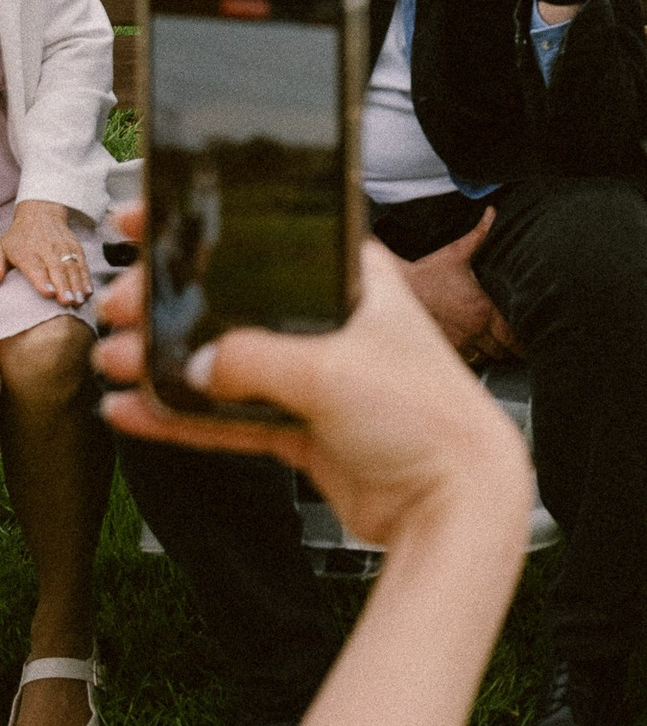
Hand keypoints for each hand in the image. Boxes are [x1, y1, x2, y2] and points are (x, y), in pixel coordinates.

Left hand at [0, 196, 90, 307]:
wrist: (41, 213)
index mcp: (26, 252)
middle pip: (57, 269)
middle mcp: (47, 249)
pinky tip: (88, 291)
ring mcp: (63, 247)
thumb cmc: (19, 237)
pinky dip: (86, 277)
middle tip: (68, 303)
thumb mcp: (3, 248)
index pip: (36, 266)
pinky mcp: (75, 247)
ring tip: (80, 300)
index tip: (50, 293)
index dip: (43, 280)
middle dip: (64, 286)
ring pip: (71, 267)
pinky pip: (82, 263)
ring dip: (77, 285)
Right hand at [97, 242, 531, 550]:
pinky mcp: (304, 429)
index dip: (209, 229)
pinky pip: (228, 418)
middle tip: (120, 306)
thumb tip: (197, 361)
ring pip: (226, 362)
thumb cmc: (426, 416)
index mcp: (354, 280)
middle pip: (237, 302)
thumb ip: (254, 359)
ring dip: (167, 362)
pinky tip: (136, 411)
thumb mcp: (331, 370)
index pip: (270, 238)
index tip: (151, 223)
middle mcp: (334, 323)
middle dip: (172, 302)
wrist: (454, 502)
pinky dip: (182, 417)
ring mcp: (317, 378)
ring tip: (114, 360)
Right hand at [395, 209, 518, 362]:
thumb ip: (480, 234)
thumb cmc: (430, 271)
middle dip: (510, 348)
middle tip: (517, 346)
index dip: (523, 342)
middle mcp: (474, 330)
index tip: (529, 342)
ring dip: (491, 352)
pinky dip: (473, 356)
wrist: (400, 288)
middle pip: (502, 351)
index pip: (513, 336)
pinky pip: (466, 360)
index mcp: (484, 310)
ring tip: (496, 347)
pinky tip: (474, 349)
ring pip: (485, 357)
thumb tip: (491, 212)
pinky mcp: (444, 348)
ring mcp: (459, 342)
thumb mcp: (458, 252)